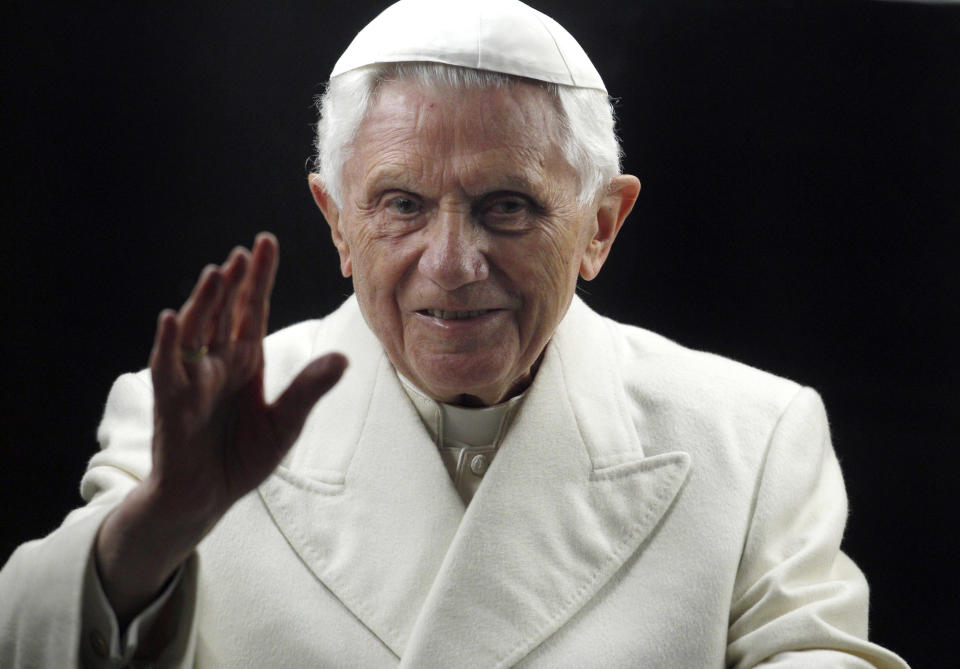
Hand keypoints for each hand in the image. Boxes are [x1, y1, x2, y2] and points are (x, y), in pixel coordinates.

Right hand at [146, 232, 344, 521]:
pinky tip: (170, 317)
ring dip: (205, 303)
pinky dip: (166, 344)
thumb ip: (308, 390)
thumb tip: (343, 357)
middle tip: (245, 251)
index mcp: (245, 363)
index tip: (265, 242)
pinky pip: (166, 369)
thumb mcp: (285, 424)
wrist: (205, 500)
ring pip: (196, 332)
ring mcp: (192, 380)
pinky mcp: (171, 403)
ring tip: (218, 273)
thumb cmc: (241, 459)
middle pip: (226, 314)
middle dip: (235, 283)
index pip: (253, 311)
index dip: (259, 278)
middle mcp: (217, 364)